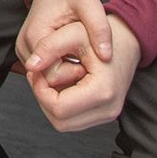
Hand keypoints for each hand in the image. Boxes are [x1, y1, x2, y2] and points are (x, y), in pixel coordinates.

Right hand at [16, 0, 110, 71]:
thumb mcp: (90, 3)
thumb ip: (99, 28)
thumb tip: (106, 56)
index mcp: (35, 36)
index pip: (52, 74)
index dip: (75, 73)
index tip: (89, 62)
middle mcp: (24, 46)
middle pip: (47, 79)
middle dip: (70, 76)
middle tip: (88, 61)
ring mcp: (24, 50)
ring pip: (45, 78)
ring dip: (65, 74)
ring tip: (81, 59)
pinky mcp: (29, 52)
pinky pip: (44, 71)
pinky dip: (60, 70)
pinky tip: (73, 59)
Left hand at [23, 13, 140, 130]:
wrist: (126, 41)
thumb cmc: (101, 35)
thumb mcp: (73, 33)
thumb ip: (49, 46)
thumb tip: (29, 65)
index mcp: (102, 91)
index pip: (58, 108)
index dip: (39, 91)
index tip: (35, 71)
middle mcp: (108, 109)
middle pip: (60, 122)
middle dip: (43, 99)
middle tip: (37, 74)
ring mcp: (108, 115)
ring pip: (65, 124)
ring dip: (50, 104)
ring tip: (47, 78)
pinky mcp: (105, 114)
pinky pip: (74, 120)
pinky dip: (61, 106)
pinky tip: (59, 84)